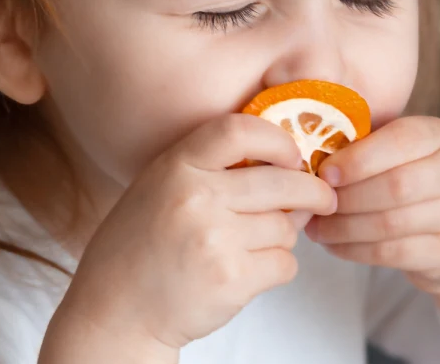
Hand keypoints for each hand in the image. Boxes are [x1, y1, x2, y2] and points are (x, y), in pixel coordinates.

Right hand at [53, 114, 337, 355]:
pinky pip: (285, 263)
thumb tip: (292, 169)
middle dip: (311, 191)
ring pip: (285, 227)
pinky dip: (277, 267)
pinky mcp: (231, 279)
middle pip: (281, 182)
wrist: (116, 309)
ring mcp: (214, 239)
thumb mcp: (161, 187)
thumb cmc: (142, 247)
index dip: (278, 140)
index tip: (293, 156)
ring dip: (282, 237)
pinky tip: (249, 270)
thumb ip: (212, 170)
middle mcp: (195, 198)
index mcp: (176, 167)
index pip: (240, 131)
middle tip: (322, 198)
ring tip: (253, 245)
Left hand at [306, 116, 439, 293]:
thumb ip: (365, 149)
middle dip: (347, 198)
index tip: (324, 174)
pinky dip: (355, 251)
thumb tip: (308, 159)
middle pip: (396, 185)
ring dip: (344, 228)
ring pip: (391, 223)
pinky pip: (394, 253)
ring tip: (316, 228)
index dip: (359, 158)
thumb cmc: (414, 183)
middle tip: (315, 206)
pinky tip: (334, 246)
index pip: (401, 139)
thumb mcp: (400, 155)